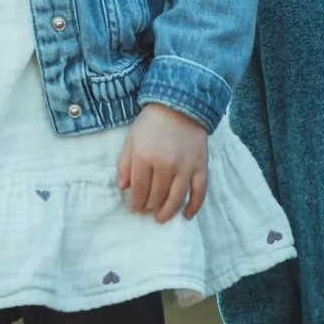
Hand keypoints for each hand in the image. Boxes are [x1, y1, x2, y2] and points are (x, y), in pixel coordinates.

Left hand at [117, 101, 208, 222]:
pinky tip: (186, 215)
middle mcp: (165, 164)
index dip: (136, 202)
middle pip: (156, 196)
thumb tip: (123, 188)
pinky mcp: (200, 166)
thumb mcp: (131, 140)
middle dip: (149, 207)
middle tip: (146, 211)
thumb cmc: (151, 123)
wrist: (180, 105)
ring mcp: (185, 167)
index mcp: (144, 157)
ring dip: (167, 212)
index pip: (139, 189)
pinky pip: (199, 191)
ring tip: (161, 218)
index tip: (134, 208)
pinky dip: (193, 206)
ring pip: (176, 198)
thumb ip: (124, 164)